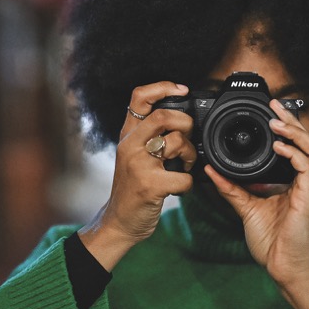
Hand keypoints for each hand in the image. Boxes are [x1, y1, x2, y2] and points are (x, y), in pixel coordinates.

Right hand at [80, 82, 195, 270]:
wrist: (119, 221)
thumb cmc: (132, 187)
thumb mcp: (133, 155)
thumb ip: (148, 135)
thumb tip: (181, 118)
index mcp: (127, 135)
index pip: (139, 97)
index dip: (163, 87)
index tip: (182, 90)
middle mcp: (130, 146)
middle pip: (164, 116)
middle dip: (186, 124)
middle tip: (187, 138)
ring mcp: (139, 165)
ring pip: (176, 142)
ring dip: (190, 155)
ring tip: (185, 164)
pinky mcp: (150, 186)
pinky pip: (184, 177)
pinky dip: (189, 183)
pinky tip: (180, 187)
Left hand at [204, 100, 308, 308]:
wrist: (284, 269)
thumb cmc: (273, 243)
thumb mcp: (248, 208)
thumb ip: (233, 187)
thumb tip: (213, 171)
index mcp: (305, 186)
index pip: (305, 149)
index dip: (292, 130)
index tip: (273, 114)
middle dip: (295, 123)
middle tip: (275, 107)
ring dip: (297, 133)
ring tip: (276, 122)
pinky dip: (294, 153)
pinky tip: (279, 147)